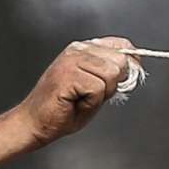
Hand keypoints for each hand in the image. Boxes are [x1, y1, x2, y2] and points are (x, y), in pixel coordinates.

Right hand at [17, 36, 137, 143]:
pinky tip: (73, 103)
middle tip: (90, 95)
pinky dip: (90, 103)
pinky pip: (98, 89)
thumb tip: (134, 66)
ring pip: (111, 75)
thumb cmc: (63, 110)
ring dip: (100, 95)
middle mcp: (77, 49)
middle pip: (120, 61)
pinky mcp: (68, 74)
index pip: (121, 44)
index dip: (130, 62)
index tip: (126, 79)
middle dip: (113, 84)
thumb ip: (112, 76)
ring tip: (80, 99)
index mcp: (84, 49)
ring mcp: (71, 60)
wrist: (34, 123)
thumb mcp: (96, 90)